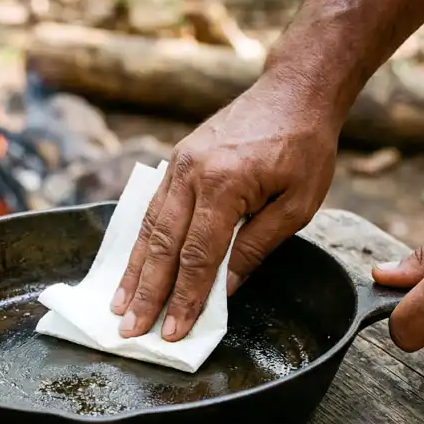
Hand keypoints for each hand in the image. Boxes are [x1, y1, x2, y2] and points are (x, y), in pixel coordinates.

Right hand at [111, 79, 337, 340]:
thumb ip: (257, 246)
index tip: (173, 332)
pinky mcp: (176, 159)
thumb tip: (224, 289)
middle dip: (146, 293)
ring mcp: (178, 164)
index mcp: (224, 185)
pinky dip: (140, 240)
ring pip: (149, 226)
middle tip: (130, 330)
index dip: (185, 298)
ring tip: (119, 304)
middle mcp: (191, 174)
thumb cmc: (304, 148)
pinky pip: (153, 207)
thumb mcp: (297, 205)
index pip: (198, 256)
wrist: (294, 91)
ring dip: (133, 270)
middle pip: (162, 245)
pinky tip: (131, 263)